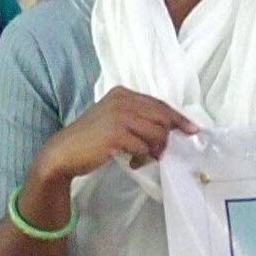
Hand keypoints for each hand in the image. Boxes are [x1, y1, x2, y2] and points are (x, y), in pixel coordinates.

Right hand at [30, 88, 196, 191]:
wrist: (63, 153)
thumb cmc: (90, 139)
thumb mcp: (113, 120)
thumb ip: (136, 118)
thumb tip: (167, 128)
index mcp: (122, 93)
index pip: (159, 103)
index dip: (177, 117)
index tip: (192, 129)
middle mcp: (122, 100)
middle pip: (162, 117)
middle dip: (166, 138)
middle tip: (158, 153)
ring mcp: (119, 116)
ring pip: (157, 133)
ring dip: (154, 150)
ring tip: (142, 158)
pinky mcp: (116, 134)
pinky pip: (144, 147)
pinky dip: (142, 158)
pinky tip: (132, 162)